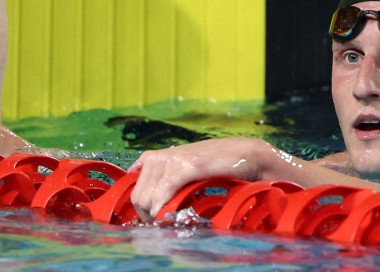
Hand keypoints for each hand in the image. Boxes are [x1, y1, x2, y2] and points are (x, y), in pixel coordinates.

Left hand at [128, 137, 269, 221]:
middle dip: (147, 215)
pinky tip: (172, 215)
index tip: (154, 220)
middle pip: (139, 196)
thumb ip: (167, 179)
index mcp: (156, 157)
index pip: (135, 189)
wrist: (244, 154)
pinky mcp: (187, 166)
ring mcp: (173, 160)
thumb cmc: (216, 164)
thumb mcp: (185, 169)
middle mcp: (160, 156)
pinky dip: (164, 207)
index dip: (142, 209)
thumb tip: (150, 203)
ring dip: (156, 215)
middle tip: (163, 225)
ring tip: (169, 223)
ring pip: (148, 196)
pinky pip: (165, 191)